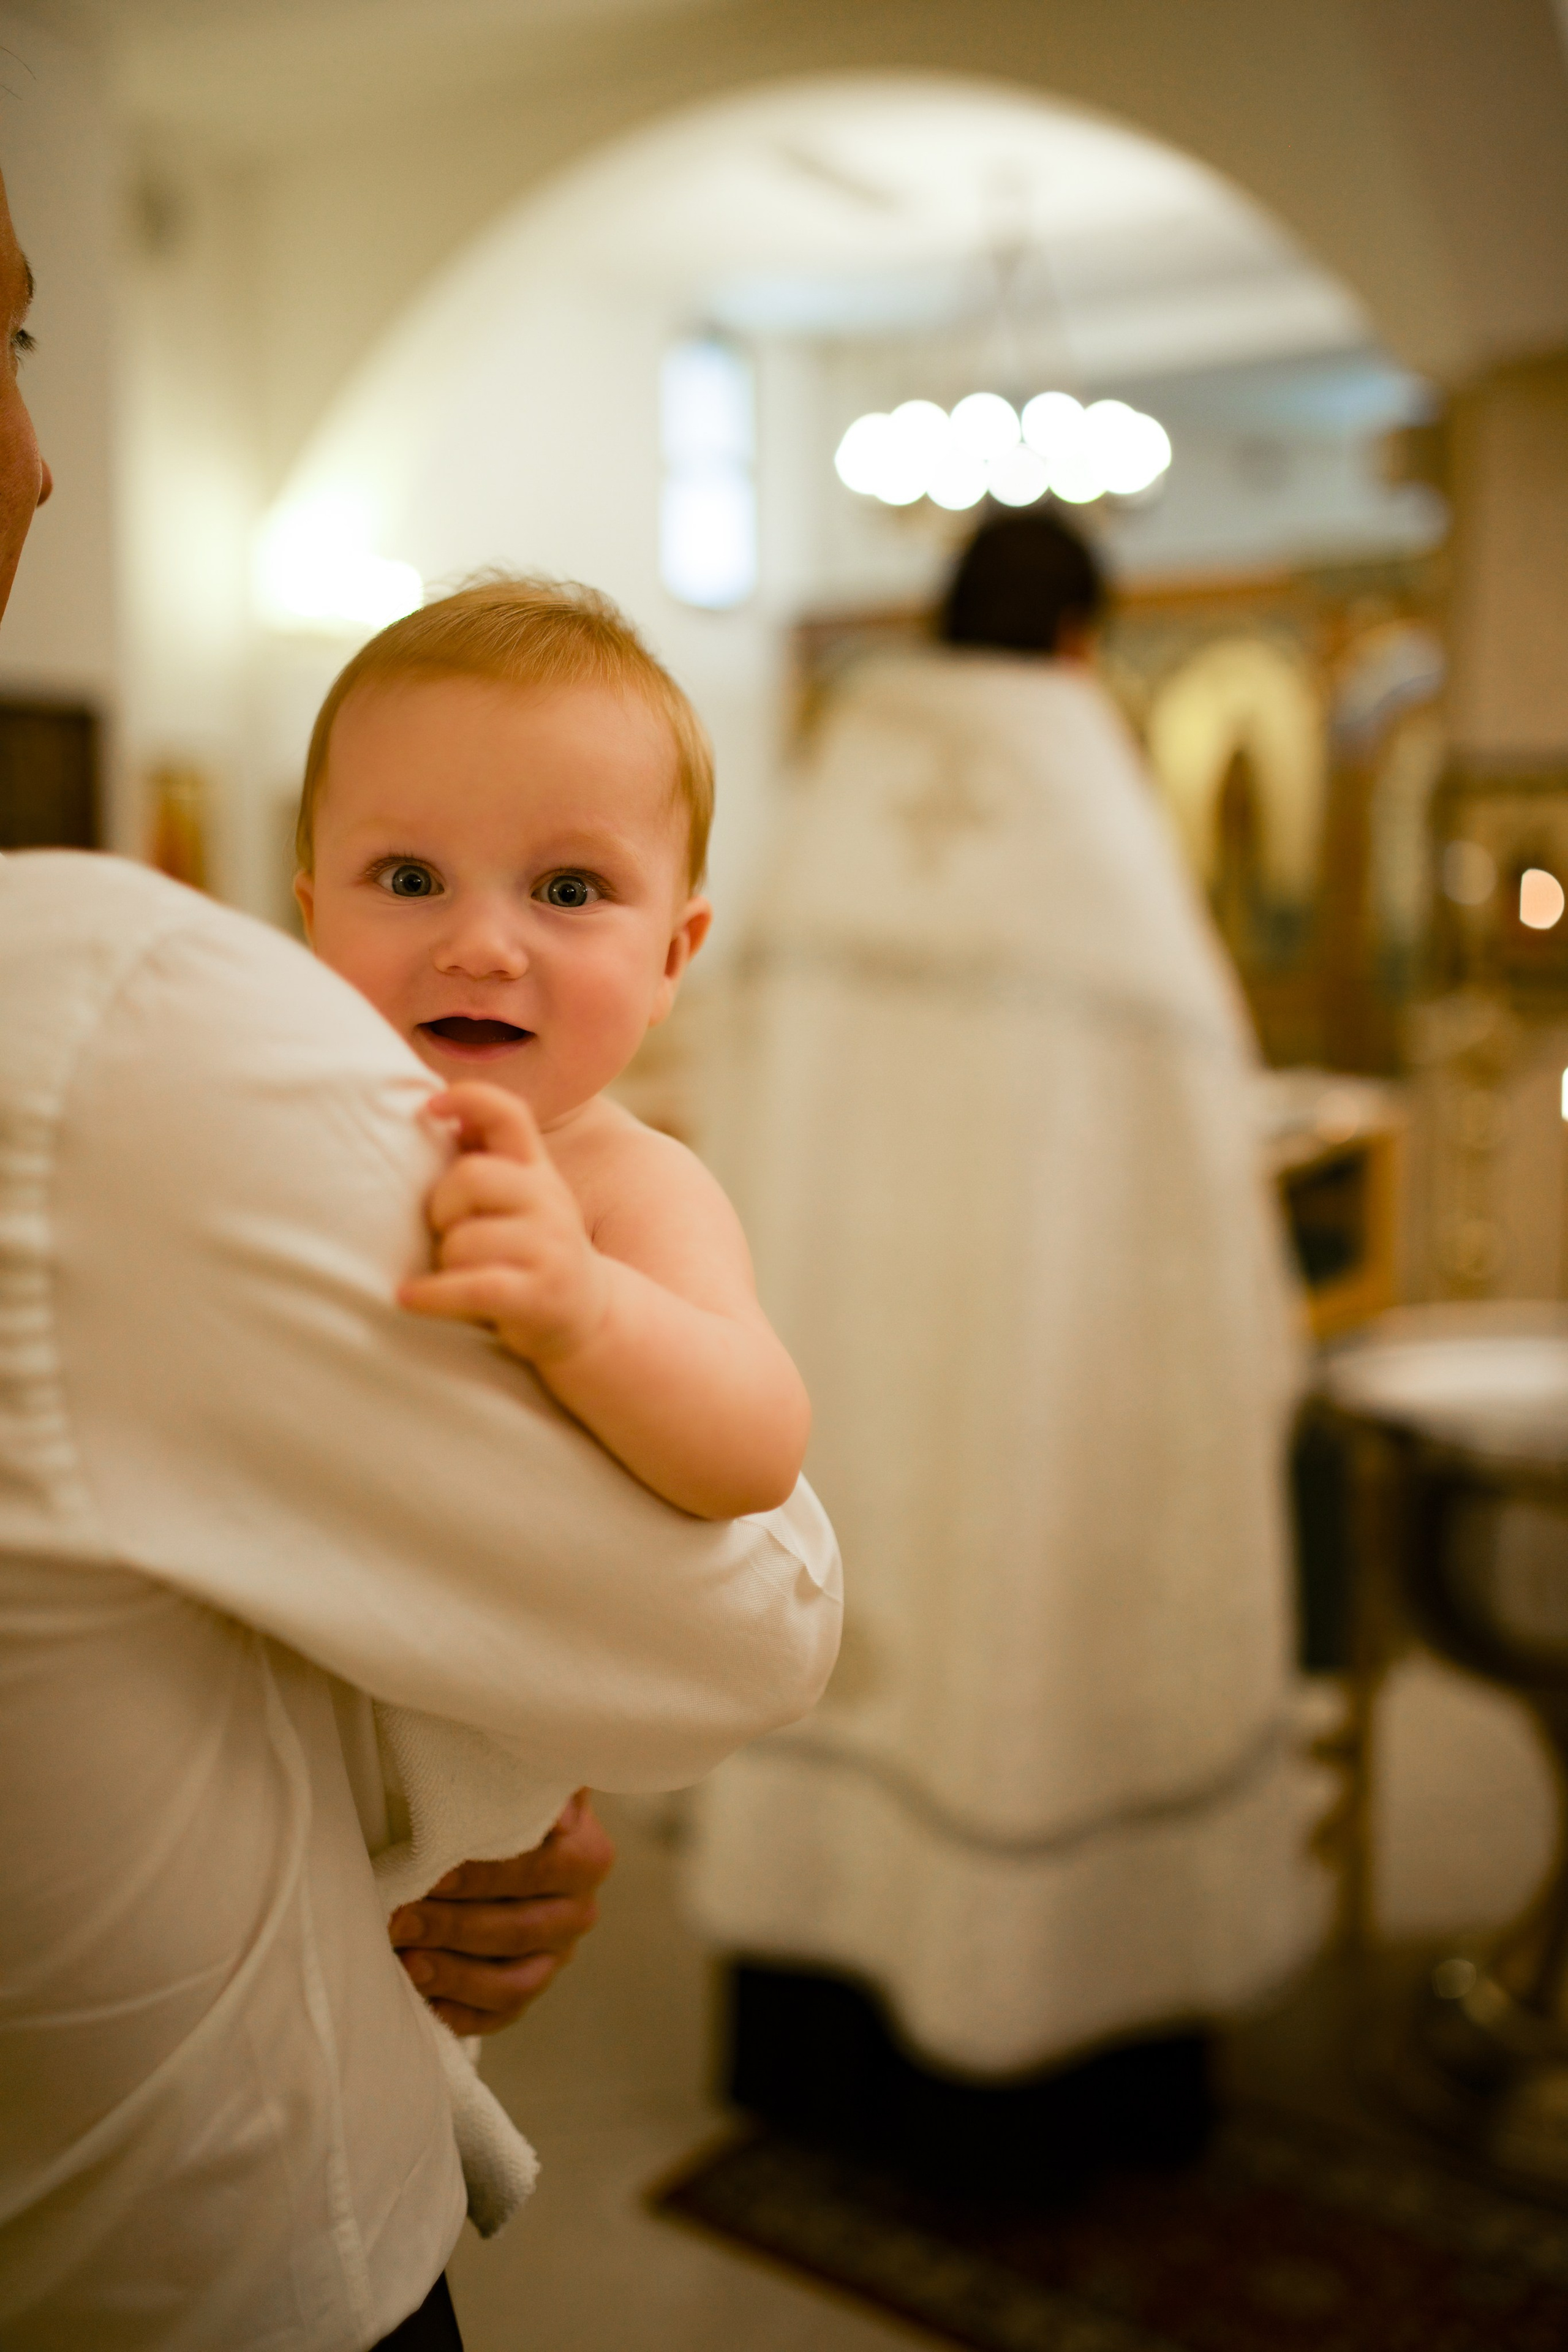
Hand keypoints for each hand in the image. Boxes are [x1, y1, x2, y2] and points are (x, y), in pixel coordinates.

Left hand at [388, 1791, 615, 2034]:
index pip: (541, 1869)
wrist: (513, 1841)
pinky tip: (421, 1999)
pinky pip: (500, 2015)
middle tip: (396, 1918)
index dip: (485, 1874)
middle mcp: (580, 1911)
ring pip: (512, 1983)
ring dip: (454, 1975)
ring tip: (404, 1962)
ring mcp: (557, 1957)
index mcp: (587, 1855)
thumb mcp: (519, 1778)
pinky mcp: (530, 1988)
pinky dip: (460, 2012)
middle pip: (520, 1930)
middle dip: (452, 1926)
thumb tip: (554, 1811)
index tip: (433, 1871)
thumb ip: (534, 1781)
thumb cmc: (502, 1802)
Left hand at [400, 1082, 609, 1363]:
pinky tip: (409, 1297)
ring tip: (452, 1272)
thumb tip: (438, 1103)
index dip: (471, 1098)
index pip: (510, 1115)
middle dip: (441, 1205)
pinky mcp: (539, 1295)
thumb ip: (486, 1157)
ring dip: (443, 1261)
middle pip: (471, 1176)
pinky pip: (471, 1286)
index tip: (431, 1105)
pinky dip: (432, 1294)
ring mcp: (549, 1248)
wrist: (592, 1314)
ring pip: (464, 1240)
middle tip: (445, 1229)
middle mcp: (549, 1201)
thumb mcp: (520, 1198)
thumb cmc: (532, 1250)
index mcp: (537, 1171)